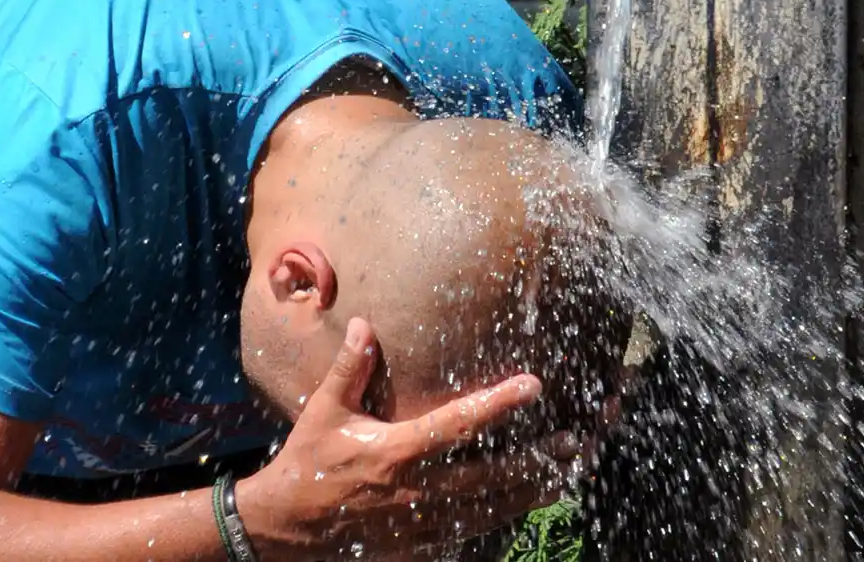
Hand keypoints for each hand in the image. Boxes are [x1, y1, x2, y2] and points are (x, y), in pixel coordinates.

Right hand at [236, 318, 576, 560]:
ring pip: (492, 509)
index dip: (499, 404)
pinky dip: (505, 519)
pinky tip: (527, 506)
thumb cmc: (308, 463)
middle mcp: (418, 490)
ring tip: (567, 473)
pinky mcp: (422, 544)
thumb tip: (366, 323)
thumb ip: (349, 368)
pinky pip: (473, 533)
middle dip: (537, 459)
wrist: (288, 528)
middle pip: (493, 476)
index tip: (533, 384)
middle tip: (574, 441)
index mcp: (397, 452)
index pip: (458, 423)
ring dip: (533, 491)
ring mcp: (423, 523)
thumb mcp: (325, 411)